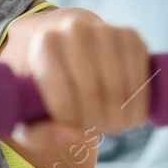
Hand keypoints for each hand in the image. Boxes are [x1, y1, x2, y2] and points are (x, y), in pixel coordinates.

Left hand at [1, 7, 152, 154]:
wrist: (70, 50)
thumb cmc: (46, 87)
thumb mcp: (28, 114)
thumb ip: (36, 134)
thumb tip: (70, 136)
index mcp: (43, 45)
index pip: (63, 100)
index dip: (73, 124)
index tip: (75, 129)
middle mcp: (73, 30)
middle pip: (92, 94)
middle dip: (98, 122)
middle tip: (98, 130)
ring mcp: (104, 30)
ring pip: (119, 88)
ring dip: (120, 117)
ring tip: (113, 126)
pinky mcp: (130, 35)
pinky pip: (140, 78)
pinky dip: (139, 104)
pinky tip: (131, 116)